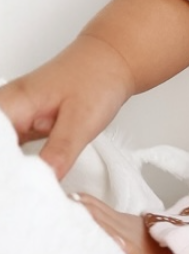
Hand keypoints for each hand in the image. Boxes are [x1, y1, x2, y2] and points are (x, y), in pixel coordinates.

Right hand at [1, 0, 188, 179]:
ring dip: (8, 170)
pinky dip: (14, 164)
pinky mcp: (22, 122)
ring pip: (2, 151)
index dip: (4, 170)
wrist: (112, 59)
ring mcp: (13, 115)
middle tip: (18, 194)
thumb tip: (42, 181)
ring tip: (21, 190)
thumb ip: (60, 152)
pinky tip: (24, 179)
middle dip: (6, 173)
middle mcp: (6, 107)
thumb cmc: (98, 77)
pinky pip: (8, 148)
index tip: (11, 188)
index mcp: (12, 103)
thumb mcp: (82, 120)